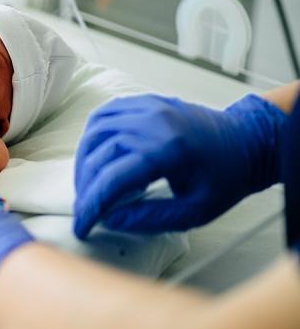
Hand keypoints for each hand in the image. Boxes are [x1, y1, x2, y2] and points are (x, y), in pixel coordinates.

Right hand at [74, 94, 286, 238]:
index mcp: (168, 151)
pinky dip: (92, 136)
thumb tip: (109, 220)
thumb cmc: (225, 177)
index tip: (82, 226)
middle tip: (85, 208)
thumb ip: (150, 219)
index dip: (91, 205)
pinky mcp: (144, 102)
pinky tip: (94, 154)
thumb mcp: (195, 212)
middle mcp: (153, 123)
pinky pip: (104, 114)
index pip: (112, 179)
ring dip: (83, 161)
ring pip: (94, 132)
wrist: (246, 141)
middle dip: (84, 187)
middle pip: (98, 155)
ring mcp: (147, 107)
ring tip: (87, 184)